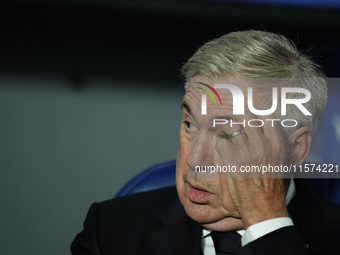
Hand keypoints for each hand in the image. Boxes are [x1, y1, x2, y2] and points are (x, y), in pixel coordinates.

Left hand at [215, 112, 289, 229]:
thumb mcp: (283, 163)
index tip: (249, 114)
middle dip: (238, 117)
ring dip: (226, 128)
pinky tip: (221, 148)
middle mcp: (262, 144)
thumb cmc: (273, 187)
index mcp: (277, 144)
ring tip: (224, 132)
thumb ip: (277, 145)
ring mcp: (246, 152)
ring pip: (231, 126)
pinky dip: (219, 143)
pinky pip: (221, 141)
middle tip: (233, 121)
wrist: (264, 207)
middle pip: (246, 117)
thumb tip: (269, 129)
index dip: (256, 113)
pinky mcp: (232, 160)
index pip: (266, 116)